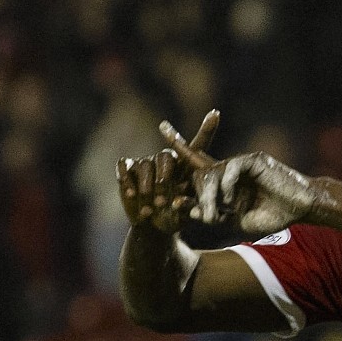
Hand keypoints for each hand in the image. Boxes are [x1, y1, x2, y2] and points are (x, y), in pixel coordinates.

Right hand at [117, 110, 220, 232]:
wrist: (153, 226)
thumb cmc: (174, 218)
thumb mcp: (184, 214)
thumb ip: (186, 206)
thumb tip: (177, 202)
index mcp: (186, 167)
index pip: (197, 145)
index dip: (206, 130)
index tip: (216, 114)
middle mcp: (166, 160)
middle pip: (166, 157)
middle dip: (164, 178)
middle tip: (163, 200)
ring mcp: (146, 162)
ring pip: (145, 165)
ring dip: (147, 186)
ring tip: (151, 205)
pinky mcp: (128, 168)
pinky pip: (125, 166)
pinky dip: (127, 180)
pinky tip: (131, 194)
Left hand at [161, 121, 322, 234]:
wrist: (301, 208)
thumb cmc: (273, 216)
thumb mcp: (238, 222)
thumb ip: (217, 216)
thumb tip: (191, 212)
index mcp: (226, 181)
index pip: (197, 162)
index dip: (179, 146)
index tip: (162, 128)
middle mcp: (230, 168)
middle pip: (201, 173)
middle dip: (197, 196)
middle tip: (199, 215)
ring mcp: (241, 162)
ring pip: (213, 173)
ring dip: (210, 196)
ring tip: (215, 216)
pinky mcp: (253, 159)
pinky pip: (231, 170)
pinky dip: (227, 187)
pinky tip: (233, 202)